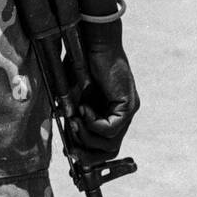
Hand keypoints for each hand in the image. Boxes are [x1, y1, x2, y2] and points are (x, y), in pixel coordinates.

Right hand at [73, 22, 139, 159]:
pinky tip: (84, 109)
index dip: (87, 153)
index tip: (69, 153)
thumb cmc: (81, 63)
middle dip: (88, 154)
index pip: (105, 144)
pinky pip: (112, 129)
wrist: (91, 42)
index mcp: (111, 112)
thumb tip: (67, 139)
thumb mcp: (73, 96)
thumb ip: (72, 116)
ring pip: (111, 143)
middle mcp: (123, 114)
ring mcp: (128, 110)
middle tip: (70, 149)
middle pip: (110, 150)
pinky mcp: (128, 105)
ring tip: (74, 121)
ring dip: (87, 136)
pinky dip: (94, 123)